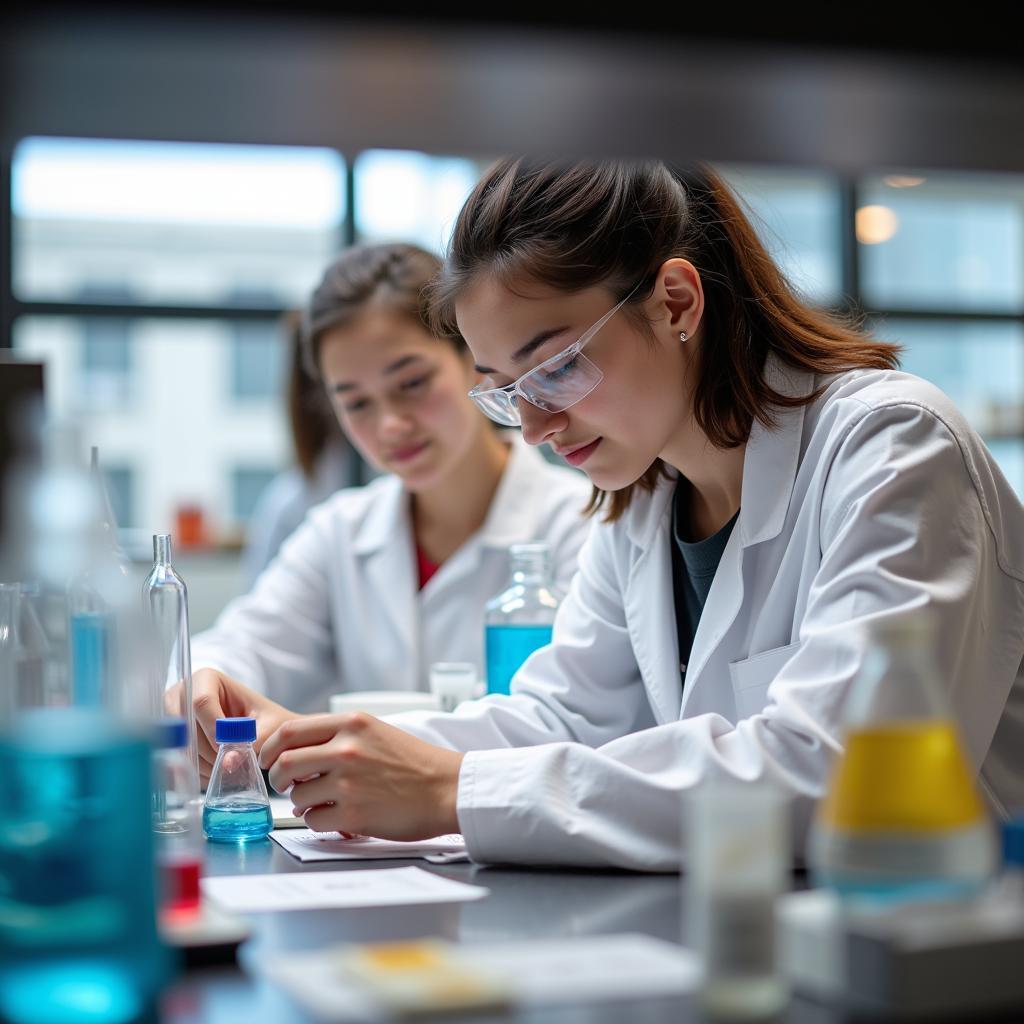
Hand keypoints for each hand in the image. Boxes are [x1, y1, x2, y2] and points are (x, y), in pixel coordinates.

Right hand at [165, 669, 299, 783]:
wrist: (254, 729)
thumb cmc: (263, 720)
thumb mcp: (268, 725)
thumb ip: (253, 740)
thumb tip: (227, 762)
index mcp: (207, 679)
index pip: (201, 702)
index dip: (214, 731)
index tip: (230, 751)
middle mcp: (181, 693)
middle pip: (185, 727)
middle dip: (208, 752)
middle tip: (228, 765)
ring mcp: (166, 716)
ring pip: (176, 746)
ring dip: (201, 765)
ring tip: (224, 768)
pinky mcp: (164, 738)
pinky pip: (171, 760)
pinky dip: (191, 772)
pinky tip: (212, 772)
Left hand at [260, 713, 463, 841]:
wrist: (448, 788)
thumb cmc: (414, 762)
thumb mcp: (375, 732)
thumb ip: (337, 736)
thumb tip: (295, 753)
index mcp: (352, 724)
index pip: (290, 731)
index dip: (269, 748)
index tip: (267, 759)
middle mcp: (347, 749)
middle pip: (285, 763)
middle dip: (278, 778)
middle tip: (286, 785)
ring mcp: (349, 782)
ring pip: (297, 795)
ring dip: (302, 802)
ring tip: (321, 801)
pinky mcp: (354, 814)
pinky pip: (313, 820)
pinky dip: (318, 821)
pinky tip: (336, 816)